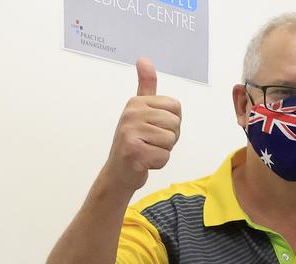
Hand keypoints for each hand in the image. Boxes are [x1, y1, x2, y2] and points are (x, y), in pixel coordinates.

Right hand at [103, 58, 181, 190]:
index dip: (172, 122)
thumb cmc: (135, 141)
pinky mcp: (133, 151)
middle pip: (175, 123)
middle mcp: (131, 114)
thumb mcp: (140, 110)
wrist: (119, 172)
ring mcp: (130, 132)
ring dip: (163, 150)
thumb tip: (144, 59)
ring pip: (171, 140)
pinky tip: (144, 161)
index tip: (155, 128)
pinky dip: (158, 163)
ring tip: (147, 150)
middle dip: (169, 138)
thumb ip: (146, 86)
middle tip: (151, 142)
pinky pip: (164, 156)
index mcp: (136, 102)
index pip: (176, 107)